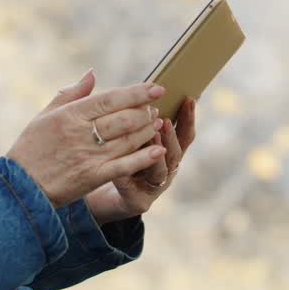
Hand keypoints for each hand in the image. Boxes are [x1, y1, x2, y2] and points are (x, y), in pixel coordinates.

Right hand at [5, 69, 168, 208]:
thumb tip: (92, 73)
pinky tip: (159, 150)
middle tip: (154, 107)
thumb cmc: (31, 147)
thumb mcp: (45, 115)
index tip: (156, 87)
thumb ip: (70, 94)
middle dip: (144, 111)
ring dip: (147, 130)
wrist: (20, 187)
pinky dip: (144, 157)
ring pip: (127, 140)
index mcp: (70, 115)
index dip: (136, 92)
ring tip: (158, 123)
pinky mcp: (93, 177)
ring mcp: (89, 156)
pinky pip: (124, 165)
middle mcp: (81, 134)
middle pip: (123, 118)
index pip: (110, 99)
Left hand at [87, 95, 195, 221]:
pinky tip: (123, 165)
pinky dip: (130, 176)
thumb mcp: (129, 133)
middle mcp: (166, 168)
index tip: (189, 98)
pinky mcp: (139, 201)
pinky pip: (137, 188)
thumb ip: (139, 116)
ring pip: (160, 170)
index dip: (188, 117)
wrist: (99, 189)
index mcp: (168, 150)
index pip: (184, 132)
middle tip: (165, 120)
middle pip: (176, 151)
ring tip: (150, 139)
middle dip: (172, 134)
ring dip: (157, 154)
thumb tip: (146, 88)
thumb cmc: (118, 155)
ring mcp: (155, 186)